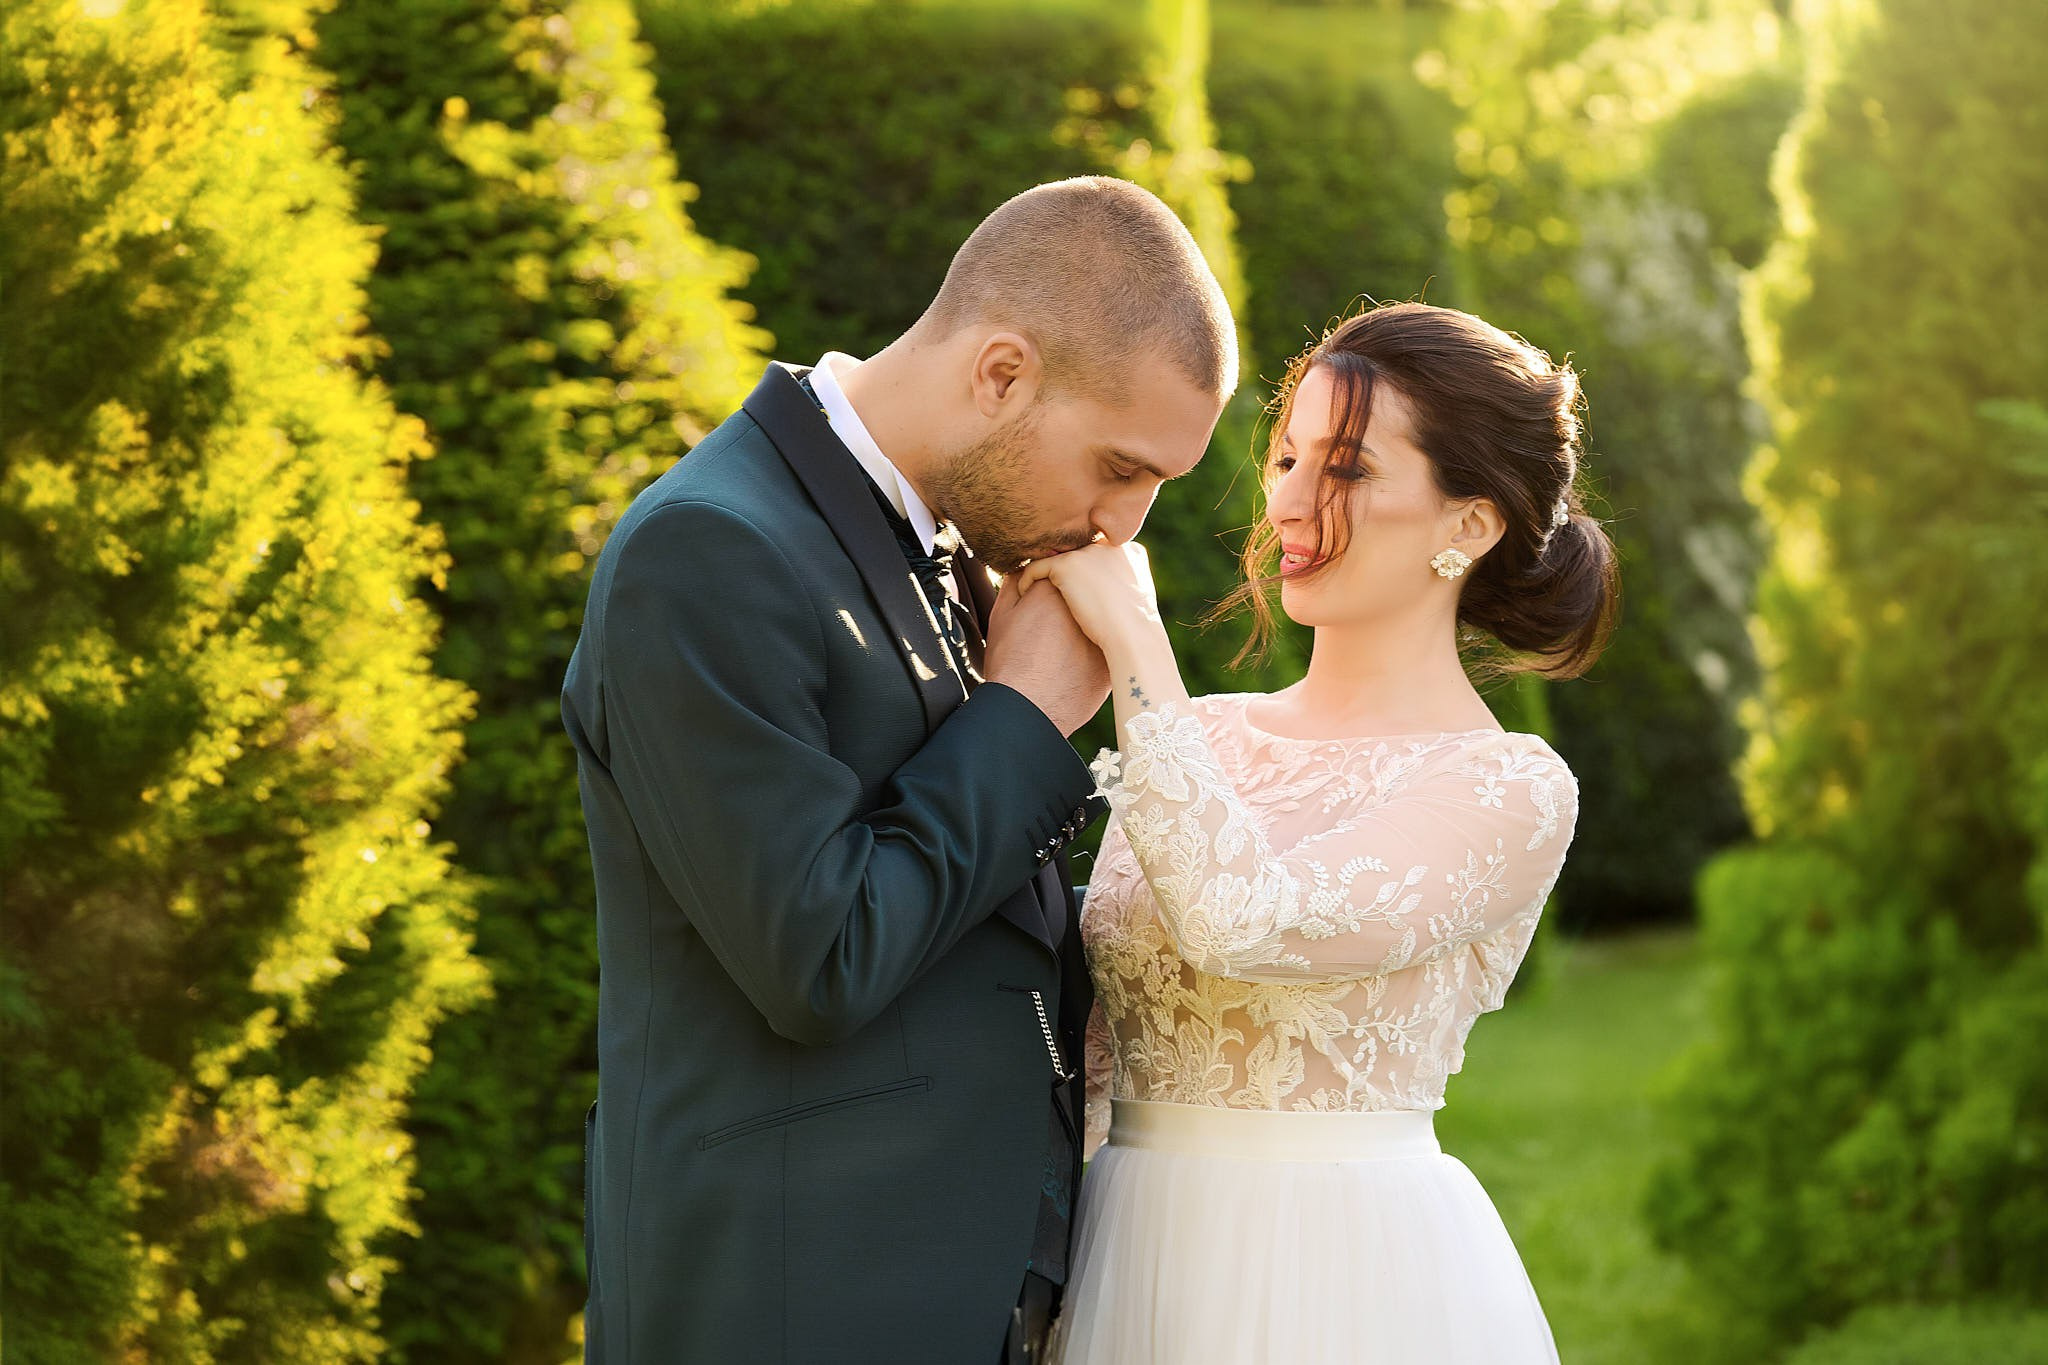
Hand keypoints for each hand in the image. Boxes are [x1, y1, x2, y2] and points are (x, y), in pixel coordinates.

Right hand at [981, 567, 1110, 736]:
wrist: (1029, 707)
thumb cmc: (1010, 662)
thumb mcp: (1002, 616)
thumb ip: (1014, 584)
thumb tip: (1025, 571)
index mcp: (1056, 587)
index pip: (1063, 572)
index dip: (1053, 585)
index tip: (1044, 602)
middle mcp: (1086, 604)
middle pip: (1086, 592)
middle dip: (1076, 601)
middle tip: (1054, 626)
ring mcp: (1105, 631)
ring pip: (1101, 618)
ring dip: (1090, 622)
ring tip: (1064, 646)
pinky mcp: (1113, 656)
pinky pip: (1108, 645)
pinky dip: (1097, 648)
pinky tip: (1075, 663)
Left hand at [1011, 540, 1162, 657]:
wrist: (1133, 635)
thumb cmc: (1135, 630)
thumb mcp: (1136, 600)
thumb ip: (1122, 586)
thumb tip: (1105, 593)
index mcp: (1129, 550)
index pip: (1098, 555)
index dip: (1083, 571)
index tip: (1072, 588)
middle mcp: (1108, 544)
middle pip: (1076, 552)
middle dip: (1063, 569)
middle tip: (1046, 587)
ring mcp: (1087, 552)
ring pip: (1055, 558)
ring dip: (1043, 573)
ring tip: (1031, 590)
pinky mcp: (1067, 564)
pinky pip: (1037, 567)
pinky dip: (1027, 579)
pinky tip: (1023, 594)